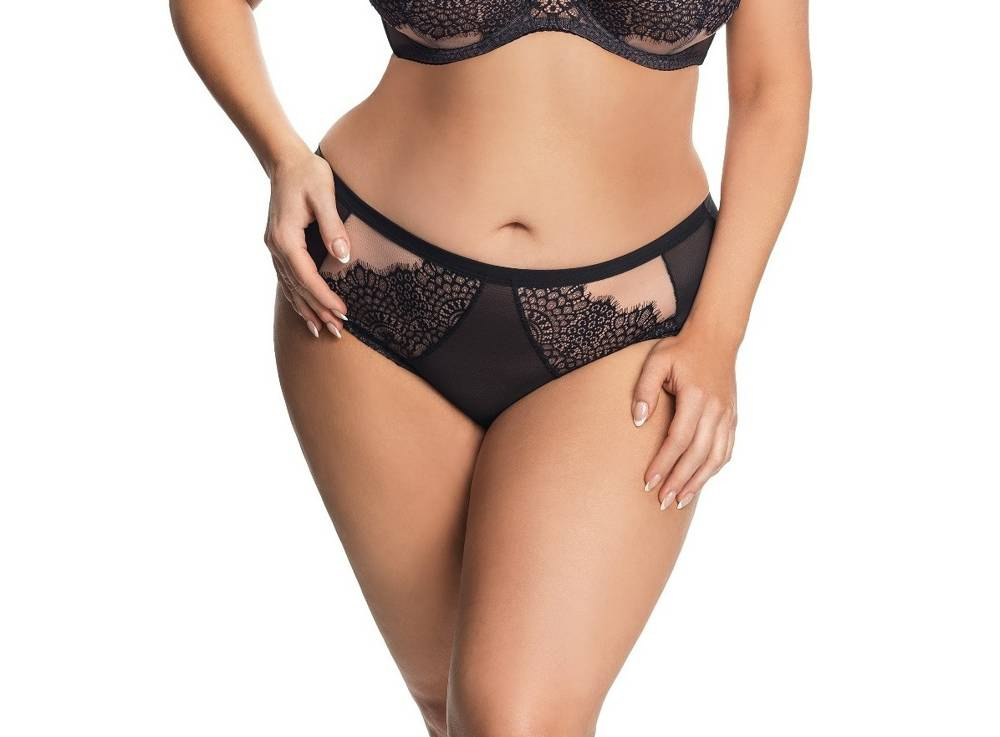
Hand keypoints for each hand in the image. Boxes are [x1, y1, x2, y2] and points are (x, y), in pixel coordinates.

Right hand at [265, 146, 350, 337]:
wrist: (285, 161)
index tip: (343, 312)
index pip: (306, 277)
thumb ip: (333, 226)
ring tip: (323, 331)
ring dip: (307, 310)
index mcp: (285, 238)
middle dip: (318, 311)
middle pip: (297, 288)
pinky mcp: (279, 246)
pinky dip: (297, 298)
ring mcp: (274, 248)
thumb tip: (343, 256)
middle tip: (338, 332)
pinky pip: (288, 280)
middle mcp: (275, 247)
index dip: (325, 297)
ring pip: (290, 288)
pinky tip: (307, 311)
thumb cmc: (308, 174)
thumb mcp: (324, 195)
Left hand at [631, 329, 737, 510]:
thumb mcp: (656, 362)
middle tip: (662, 501)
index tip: (648, 482)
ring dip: (698, 481)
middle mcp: (715, 409)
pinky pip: (726, 449)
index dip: (663, 463)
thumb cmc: (680, 350)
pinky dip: (714, 469)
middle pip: (697, 454)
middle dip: (679, 481)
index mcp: (695, 397)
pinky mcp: (732, 417)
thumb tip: (638, 421)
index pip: (678, 439)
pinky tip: (700, 481)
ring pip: (715, 457)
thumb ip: (644, 390)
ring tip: (680, 500)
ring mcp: (727, 415)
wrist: (715, 338)